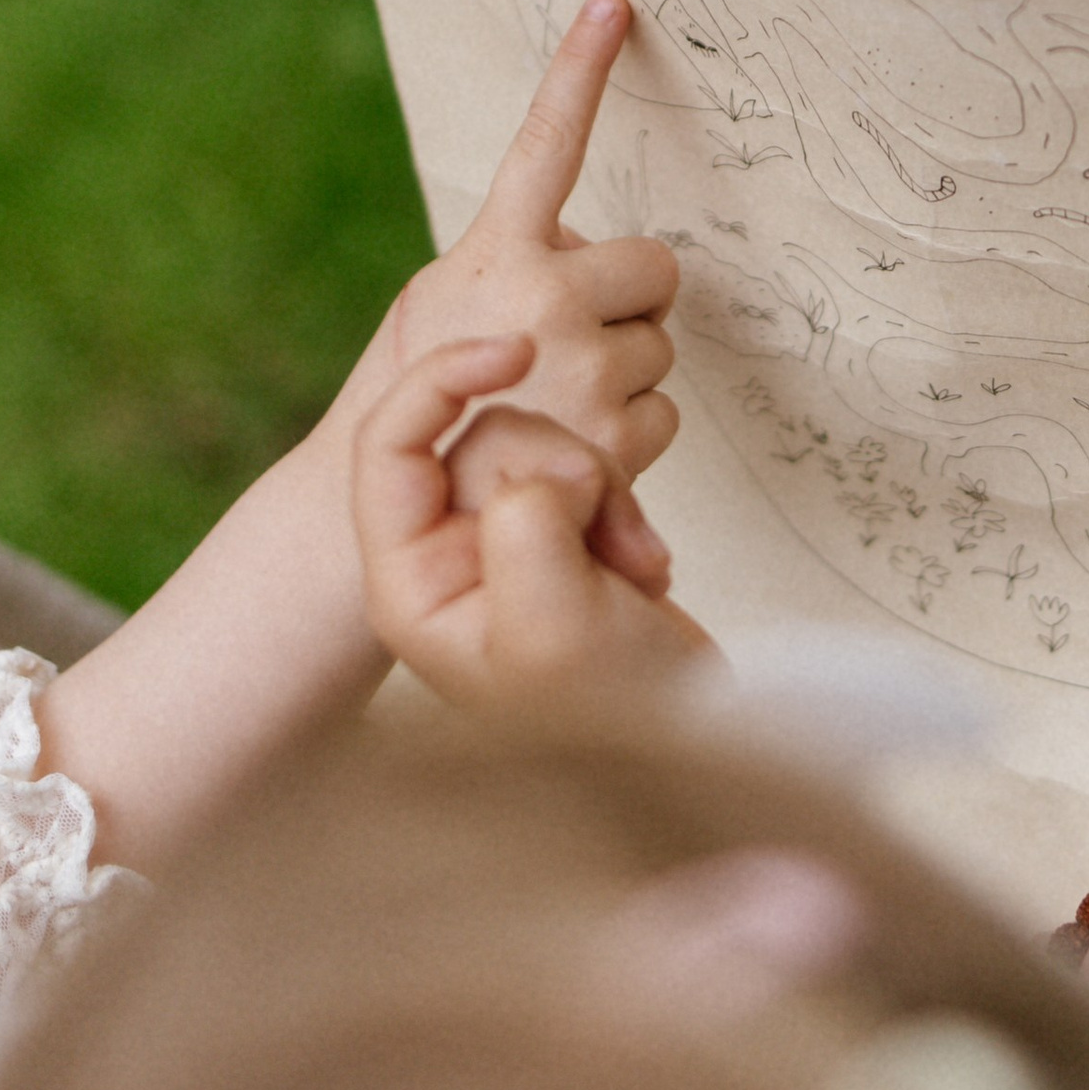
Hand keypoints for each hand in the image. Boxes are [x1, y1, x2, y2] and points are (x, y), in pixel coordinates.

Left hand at [355, 347, 715, 703]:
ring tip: (624, 561)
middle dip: (558, 466)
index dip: (446, 379)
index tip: (518, 351)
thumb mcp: (555, 633)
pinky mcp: (564, 537)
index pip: (390, 441)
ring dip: (601, 490)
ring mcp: (507, 545)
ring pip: (544, 444)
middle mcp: (448, 558)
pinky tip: (639, 564)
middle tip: (594, 532)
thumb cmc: (620, 718)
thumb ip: (526, 533)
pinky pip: (588, 468)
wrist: (698, 739)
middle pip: (482, 434)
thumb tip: (534, 470)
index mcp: (410, 583)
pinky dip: (623, 505)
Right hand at [381, 0, 682, 473]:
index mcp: (496, 254)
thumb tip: (585, 251)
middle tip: (573, 337)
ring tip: (556, 402)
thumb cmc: (426, 394)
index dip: (577, 70)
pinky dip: (633, 427)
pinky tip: (577, 444)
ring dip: (624, 366)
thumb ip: (514, 260)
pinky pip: (665, 407)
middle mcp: (545, 301)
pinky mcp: (618, 436)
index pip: (544, 145)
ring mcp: (587, 370)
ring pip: (660, 343)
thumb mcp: (445, 303)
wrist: (406, 512)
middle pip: (655, 266)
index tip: (613, 4)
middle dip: (629, 297)